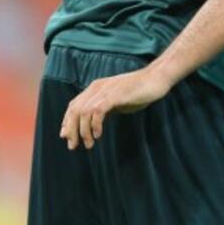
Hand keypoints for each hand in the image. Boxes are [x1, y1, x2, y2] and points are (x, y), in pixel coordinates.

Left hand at [59, 68, 173, 149]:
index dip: (67, 122)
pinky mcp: (115, 95)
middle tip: (73, 146)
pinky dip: (95, 124)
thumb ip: (105, 108)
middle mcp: (97, 88)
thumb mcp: (117, 101)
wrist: (157, 78)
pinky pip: (98, 111)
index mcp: (95, 88)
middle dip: (71, 130)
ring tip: (89, 144)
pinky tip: (98, 134)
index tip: (66, 137)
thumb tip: (93, 123)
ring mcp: (105, 90)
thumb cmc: (140, 91)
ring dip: (83, 131)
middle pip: (75, 110)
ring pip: (83, 112)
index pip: (74, 105)